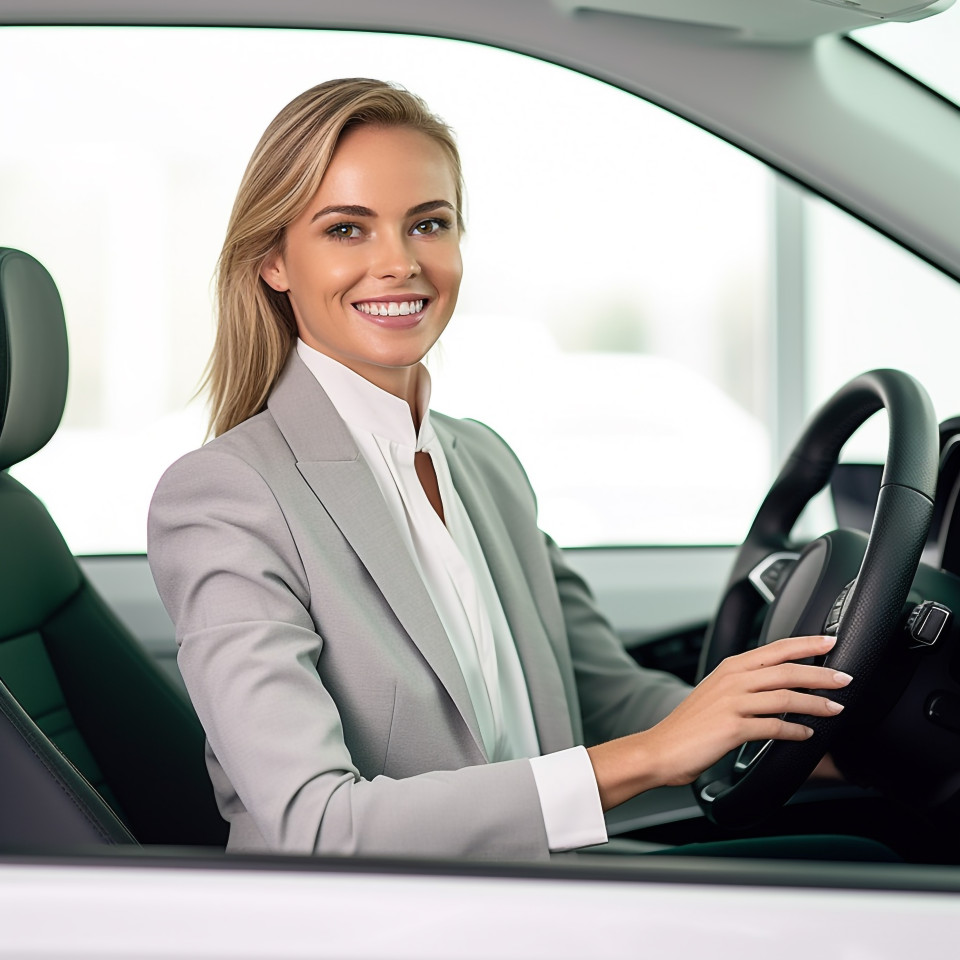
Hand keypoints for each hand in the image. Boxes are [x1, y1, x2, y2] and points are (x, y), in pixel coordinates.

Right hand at [587, 634, 851, 809]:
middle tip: (845, 678)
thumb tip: (777, 684)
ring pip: (785, 697)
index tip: (831, 640)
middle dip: (821, 673)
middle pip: (786, 670)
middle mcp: (732, 680)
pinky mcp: (732, 728)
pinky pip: (773, 726)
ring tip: (836, 709)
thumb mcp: (716, 694)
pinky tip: (807, 734)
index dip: (806, 644)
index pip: (776, 649)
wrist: (660, 749)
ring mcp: (732, 703)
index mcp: (730, 667)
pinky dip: (795, 730)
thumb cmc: (688, 726)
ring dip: (815, 703)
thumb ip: (744, 685)